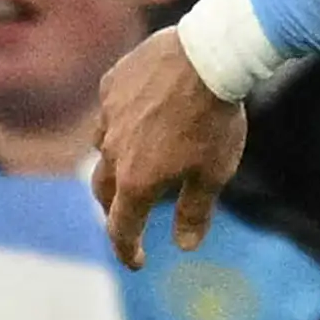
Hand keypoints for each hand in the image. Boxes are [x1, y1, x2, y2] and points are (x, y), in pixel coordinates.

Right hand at [93, 29, 249, 266]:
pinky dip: (124, 120)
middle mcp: (112, 150)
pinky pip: (112, 109)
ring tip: (137, 164)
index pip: (122, 227)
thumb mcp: (214, 172)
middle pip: (104, 190)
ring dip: (118, 161)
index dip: (128, 249)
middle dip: (115, 210)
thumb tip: (185, 245)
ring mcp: (108, 115)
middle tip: (129, 219)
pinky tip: (141, 116)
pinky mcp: (112, 85)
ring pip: (105, 147)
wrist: (208, 57)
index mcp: (136, 179)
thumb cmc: (215, 119)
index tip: (137, 262)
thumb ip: (195, 211)